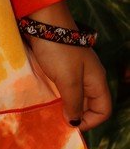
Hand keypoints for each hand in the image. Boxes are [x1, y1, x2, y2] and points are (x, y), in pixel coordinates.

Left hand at [21, 0, 111, 131]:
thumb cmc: (59, 51)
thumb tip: (75, 122)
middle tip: (57, 120)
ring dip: (65, 106)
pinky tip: (46, 99)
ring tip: (50, 112)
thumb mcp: (68, 80)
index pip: (104, 109)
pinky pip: (64, 88)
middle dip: (76, 115)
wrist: (44, 24)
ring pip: (75, 97)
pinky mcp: (61, 67)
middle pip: (90, 105)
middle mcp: (89, 78)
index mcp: (97, 81)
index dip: (91, 121)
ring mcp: (75, 72)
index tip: (70, 123)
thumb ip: (74, 102)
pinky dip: (57, 97)